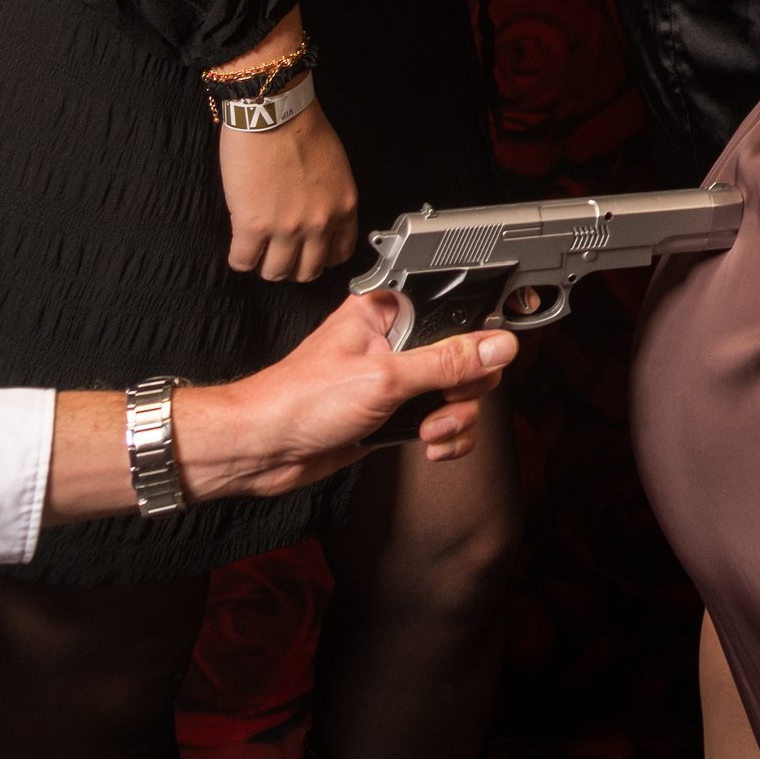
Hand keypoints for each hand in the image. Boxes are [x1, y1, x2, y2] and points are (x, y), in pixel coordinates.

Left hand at [175, 292, 520, 496]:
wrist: (262, 450)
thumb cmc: (299, 400)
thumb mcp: (385, 378)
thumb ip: (447, 362)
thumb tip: (497, 346)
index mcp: (389, 311)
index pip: (455, 308)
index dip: (479, 333)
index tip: (487, 358)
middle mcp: (397, 340)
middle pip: (466, 355)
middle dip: (466, 388)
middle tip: (447, 402)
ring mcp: (397, 377)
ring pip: (458, 391)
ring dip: (455, 417)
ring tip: (431, 431)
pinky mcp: (394, 411)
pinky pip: (441, 418)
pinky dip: (445, 435)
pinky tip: (428, 444)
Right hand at [218, 95, 358, 283]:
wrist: (274, 113)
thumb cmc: (302, 130)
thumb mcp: (334, 169)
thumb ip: (329, 199)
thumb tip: (315, 217)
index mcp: (343, 207)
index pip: (340, 254)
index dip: (321, 257)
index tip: (308, 253)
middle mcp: (319, 223)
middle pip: (307, 271)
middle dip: (293, 267)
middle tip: (280, 255)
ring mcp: (286, 228)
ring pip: (275, 272)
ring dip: (264, 265)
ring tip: (258, 251)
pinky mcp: (253, 226)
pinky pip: (243, 262)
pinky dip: (240, 259)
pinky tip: (239, 247)